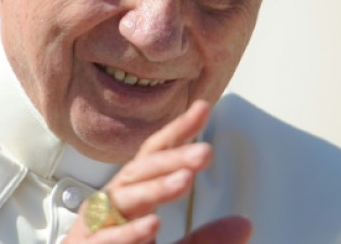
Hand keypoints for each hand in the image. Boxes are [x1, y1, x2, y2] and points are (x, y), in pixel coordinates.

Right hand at [64, 100, 252, 242]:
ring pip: (122, 198)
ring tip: (183, 180)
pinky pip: (105, 238)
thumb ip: (204, 240)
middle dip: (172, 158)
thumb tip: (244, 223)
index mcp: (133, 198)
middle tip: (204, 152)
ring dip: (154, 188)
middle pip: (140, 170)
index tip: (202, 109)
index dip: (177, 132)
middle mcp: (113, 205)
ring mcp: (96, 226)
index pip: (154, 157)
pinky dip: (129, 232)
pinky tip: (152, 224)